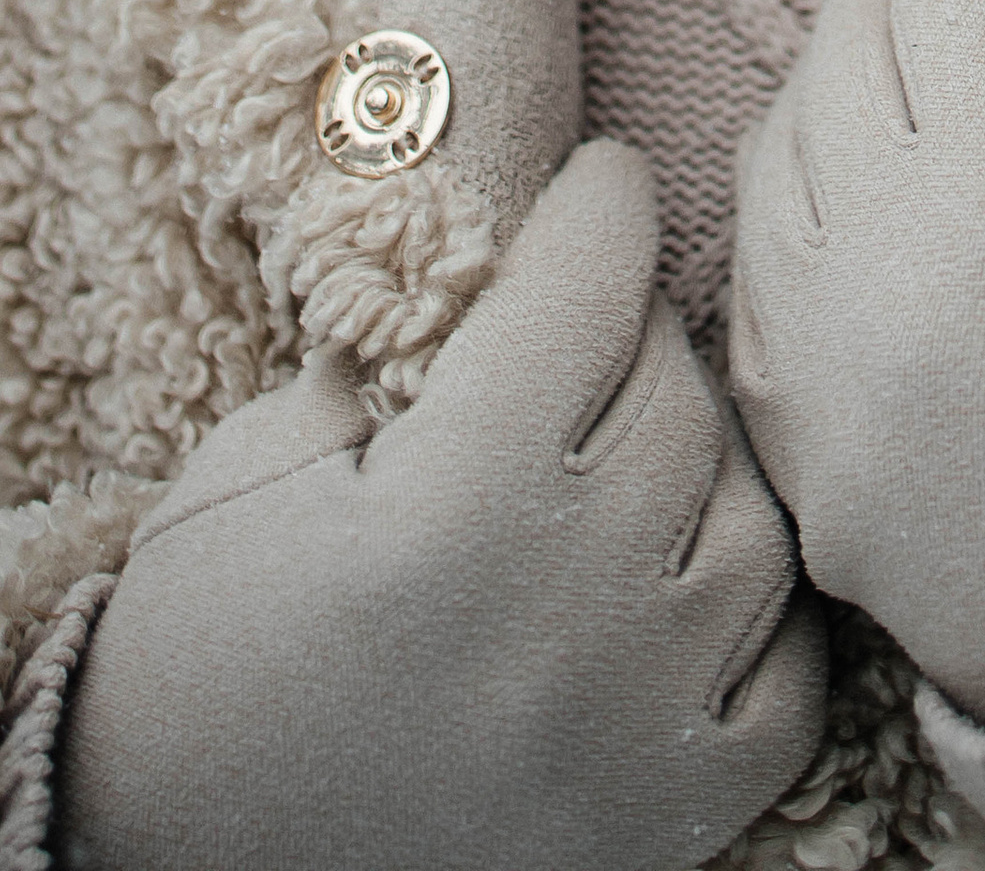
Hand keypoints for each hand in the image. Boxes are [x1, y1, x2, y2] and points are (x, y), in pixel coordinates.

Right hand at [59, 139, 824, 870]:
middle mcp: (567, 610)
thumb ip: (378, 358)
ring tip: (632, 452)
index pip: (587, 287)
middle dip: (634, 328)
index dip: (601, 207)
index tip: (604, 178)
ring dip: (699, 468)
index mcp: (455, 503)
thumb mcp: (252, 472)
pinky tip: (690, 579)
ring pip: (751, 524)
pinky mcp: (665, 822)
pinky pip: (789, 681)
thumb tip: (480, 272)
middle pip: (674, 393)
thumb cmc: (195, 660)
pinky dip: (756, 618)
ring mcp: (630, 724)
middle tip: (588, 322)